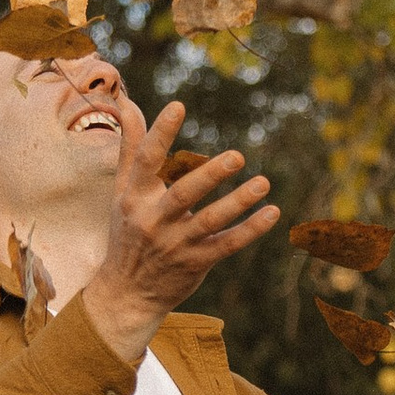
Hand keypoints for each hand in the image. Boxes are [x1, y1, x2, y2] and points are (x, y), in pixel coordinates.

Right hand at [81, 97, 276, 358]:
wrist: (126, 292)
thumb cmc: (127, 231)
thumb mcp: (123, 191)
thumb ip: (131, 147)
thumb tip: (128, 101)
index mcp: (134, 197)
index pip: (147, 161)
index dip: (161, 133)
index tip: (178, 106)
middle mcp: (154, 220)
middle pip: (184, 195)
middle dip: (209, 176)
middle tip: (237, 156)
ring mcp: (176, 244)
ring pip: (211, 221)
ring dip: (238, 202)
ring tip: (264, 183)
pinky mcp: (196, 263)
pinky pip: (227, 245)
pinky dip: (250, 230)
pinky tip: (272, 212)